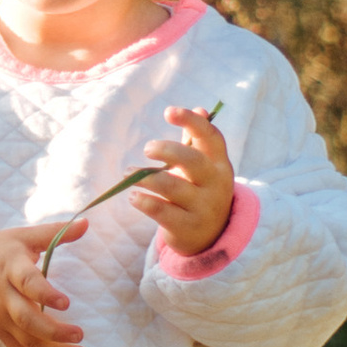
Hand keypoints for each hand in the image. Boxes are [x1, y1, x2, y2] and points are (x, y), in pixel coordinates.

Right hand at [0, 218, 90, 346]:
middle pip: (26, 318)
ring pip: (25, 339)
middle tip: (80, 335)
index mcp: (11, 268)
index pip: (27, 282)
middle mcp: (4, 296)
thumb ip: (56, 233)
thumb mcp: (24, 236)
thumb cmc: (0, 250)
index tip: (66, 303)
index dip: (45, 292)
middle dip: (53, 331)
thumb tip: (87, 223)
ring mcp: (0, 316)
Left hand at [129, 105, 235, 255]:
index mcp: (219, 163)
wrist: (210, 237)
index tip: (168, 111)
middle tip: (147, 148)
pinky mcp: (187, 226)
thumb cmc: (200, 191)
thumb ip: (198, 141)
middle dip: (167, 150)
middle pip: (192, 161)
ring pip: (172, 187)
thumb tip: (202, 109)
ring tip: (127, 173)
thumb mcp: (204, 168)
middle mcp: (215, 184)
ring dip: (145, 178)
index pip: (210, 136)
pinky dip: (144, 202)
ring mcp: (203, 207)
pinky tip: (133, 197)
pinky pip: (162, 212)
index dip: (192, 121)